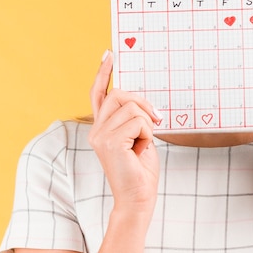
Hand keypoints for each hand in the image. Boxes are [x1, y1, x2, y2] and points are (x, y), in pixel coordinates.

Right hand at [88, 50, 161, 213]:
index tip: (110, 55)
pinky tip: (142, 150)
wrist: (138, 198)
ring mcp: (100, 135)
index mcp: (101, 127)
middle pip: (120, 94)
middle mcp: (95, 129)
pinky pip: (139, 121)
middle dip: (143, 103)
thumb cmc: (141, 170)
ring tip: (144, 143)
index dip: (103, 73)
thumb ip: (134, 118)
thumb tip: (140, 100)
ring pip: (132, 107)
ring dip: (148, 123)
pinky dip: (148, 134)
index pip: (98, 93)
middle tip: (157, 119)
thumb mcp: (139, 137)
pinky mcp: (110, 142)